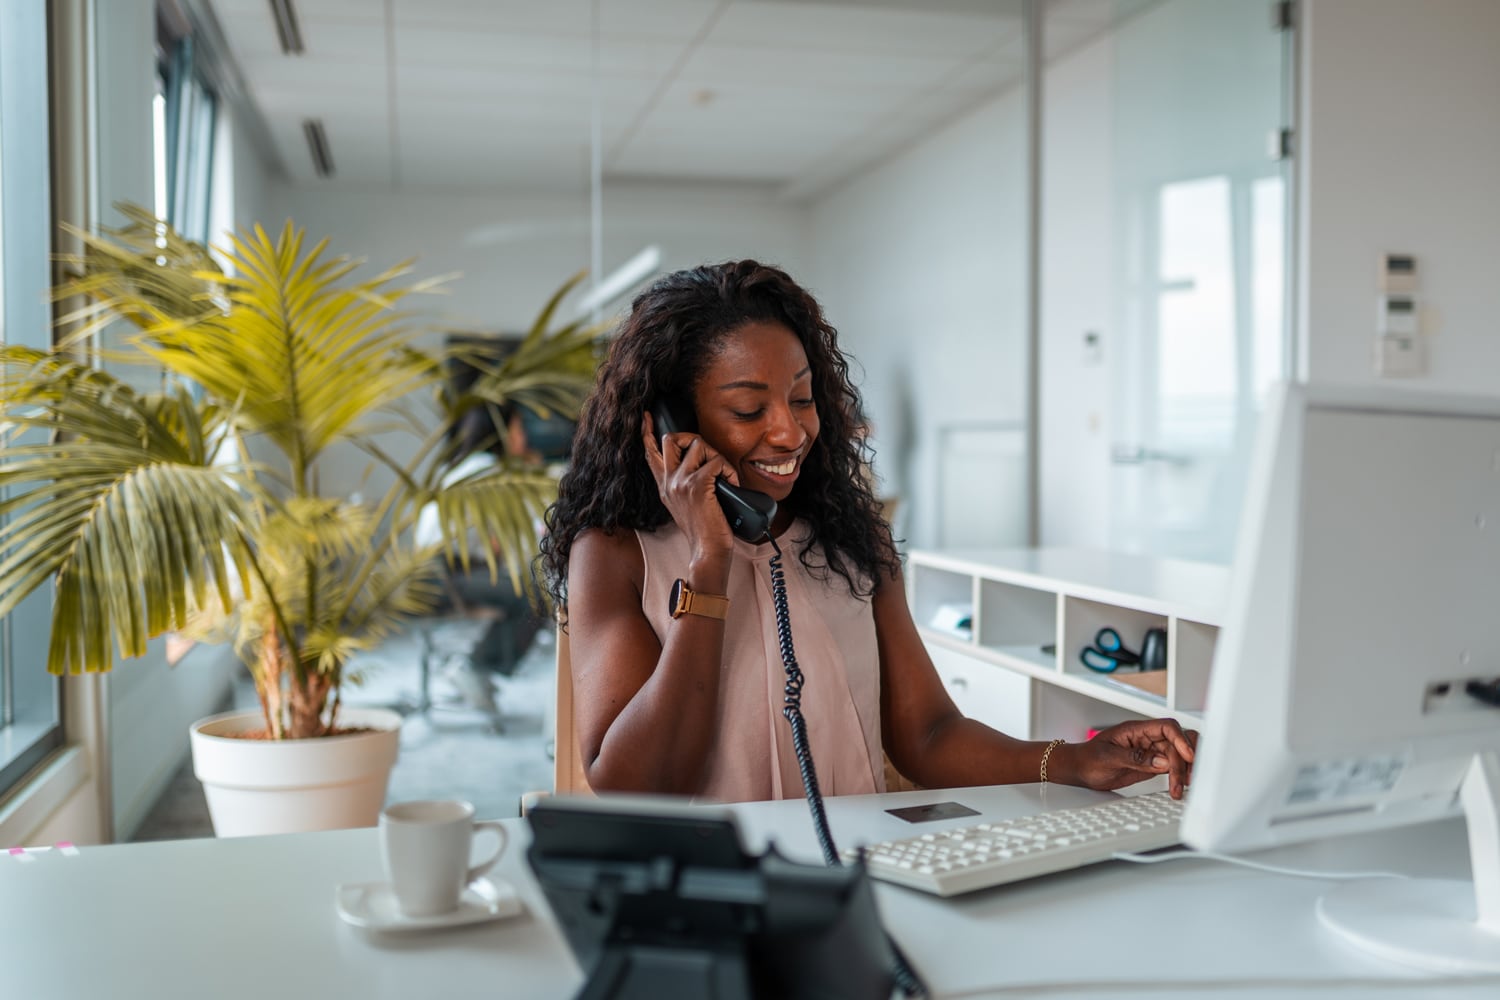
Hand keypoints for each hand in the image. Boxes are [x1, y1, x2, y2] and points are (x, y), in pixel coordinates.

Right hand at [642, 411, 740, 567]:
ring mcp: (681, 482)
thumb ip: (682, 484)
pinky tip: (732, 484)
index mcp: (664, 485)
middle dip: (693, 439)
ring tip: (724, 476)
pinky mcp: (697, 485)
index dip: (647, 432)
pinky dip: (730, 471)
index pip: (650, 453)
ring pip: (698, 445)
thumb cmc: (703, 529)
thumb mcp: (684, 505)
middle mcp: (668, 481)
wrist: (707, 549)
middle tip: (709, 456)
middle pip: (672, 439)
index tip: (647, 416)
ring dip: (717, 456)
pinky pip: (717, 462)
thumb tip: (698, 464)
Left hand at [1065, 719, 1196, 798]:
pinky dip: (1179, 777)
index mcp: (1136, 730)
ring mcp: (1151, 752)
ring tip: (1180, 788)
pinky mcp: (1152, 765)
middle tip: (1186, 778)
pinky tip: (1178, 788)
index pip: (1167, 727)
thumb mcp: (1108, 757)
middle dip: (1186, 759)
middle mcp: (1147, 739)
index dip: (1181, 739)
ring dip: (1184, 771)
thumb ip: (1135, 759)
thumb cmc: (1088, 758)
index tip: (1188, 756)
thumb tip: (1162, 762)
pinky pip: (1172, 768)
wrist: (1079, 770)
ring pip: (1178, 756)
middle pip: (1178, 742)